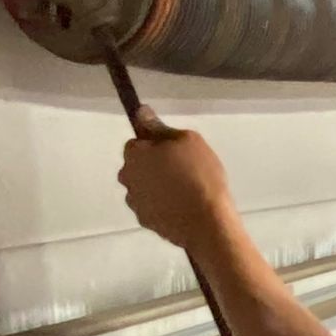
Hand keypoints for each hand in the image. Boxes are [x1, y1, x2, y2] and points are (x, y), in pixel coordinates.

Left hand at [120, 121, 230, 252]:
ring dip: (155, 187)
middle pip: (135, 167)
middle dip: (151, 166)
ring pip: (142, 188)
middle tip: (180, 170)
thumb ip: (159, 127)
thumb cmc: (199, 175)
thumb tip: (141, 112)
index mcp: (134, 155)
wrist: (207, 222)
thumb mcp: (188, 140)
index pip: (135, 143)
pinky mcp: (146, 222)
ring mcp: (135, 203)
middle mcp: (128, 178)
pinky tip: (180, 208)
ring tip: (182, 192)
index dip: (153, 145)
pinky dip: (161, 206)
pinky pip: (151, 207)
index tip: (173, 152)